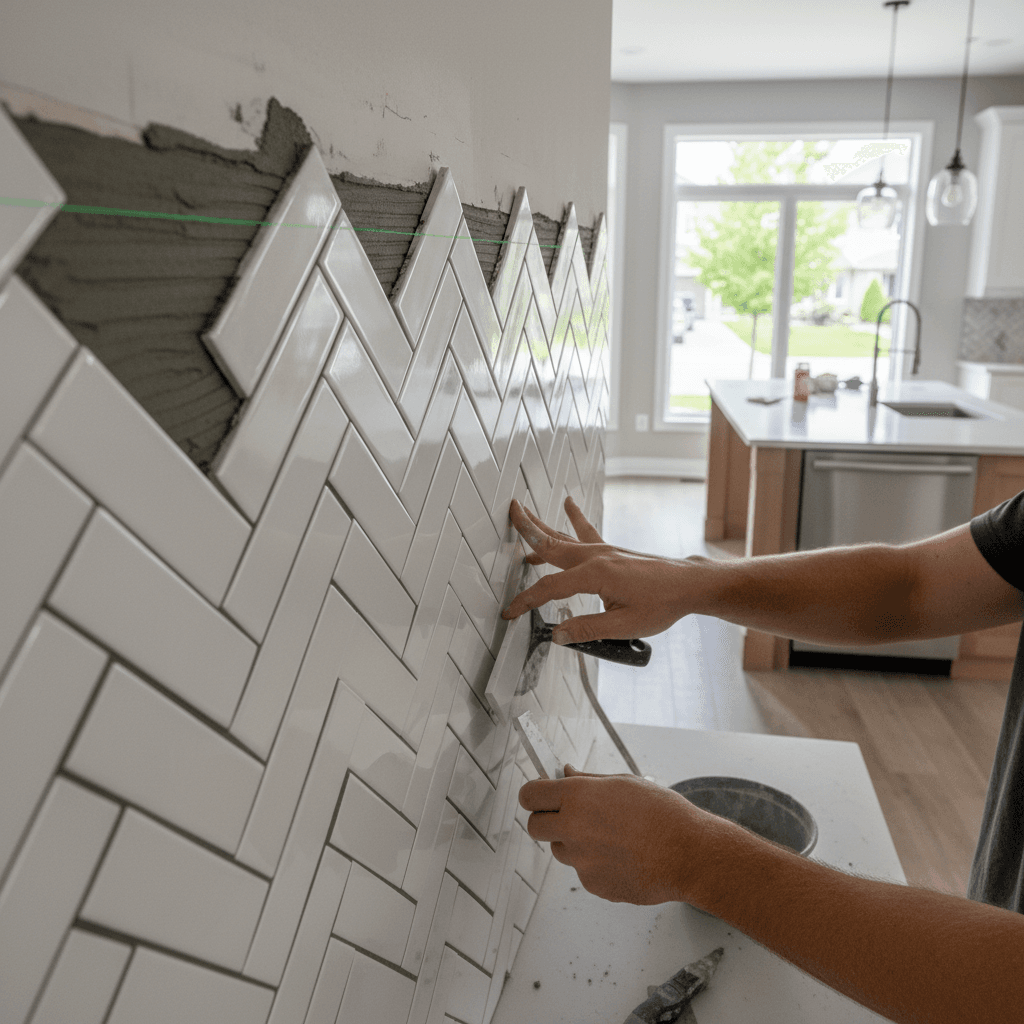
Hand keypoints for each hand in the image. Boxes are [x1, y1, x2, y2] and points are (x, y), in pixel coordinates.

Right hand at [502, 497, 700, 642]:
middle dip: (527, 530)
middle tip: (509, 513)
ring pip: (565, 537)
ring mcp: (603, 551)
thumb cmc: (662, 603)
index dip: (527, 601)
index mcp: (595, 575)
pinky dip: (574, 519)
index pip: (550, 588)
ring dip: (542, 526)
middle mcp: (596, 557)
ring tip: (524, 514)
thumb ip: (587, 629)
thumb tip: (558, 635)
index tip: (510, 612)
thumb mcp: (624, 625)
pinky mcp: (612, 551)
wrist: (687, 585)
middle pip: (552, 545)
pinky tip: (570, 505)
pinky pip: (586, 532)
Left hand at [519, 765, 716, 904]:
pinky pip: (584, 871)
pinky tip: (622, 855)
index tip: (539, 794)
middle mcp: (572, 828)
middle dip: (546, 820)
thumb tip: (566, 774)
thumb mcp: (623, 783)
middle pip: (534, 827)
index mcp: (577, 797)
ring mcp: (581, 860)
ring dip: (573, 842)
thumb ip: (587, 781)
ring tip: (609, 836)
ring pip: (560, 850)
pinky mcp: (593, 884)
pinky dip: (596, 864)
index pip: (530, 795)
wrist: (689, 854)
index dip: (533, 794)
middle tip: (566, 815)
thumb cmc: (662, 814)